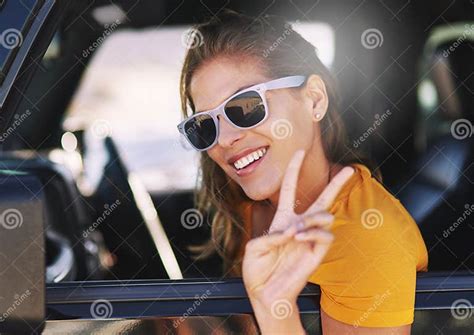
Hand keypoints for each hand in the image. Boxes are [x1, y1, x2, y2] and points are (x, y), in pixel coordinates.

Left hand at [242, 150, 353, 306]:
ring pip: (325, 216)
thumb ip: (269, 236)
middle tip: (349, 170)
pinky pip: (325, 236)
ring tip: (295, 231)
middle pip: (322, 200)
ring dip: (311, 219)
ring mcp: (310, 239)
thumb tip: (292, 231)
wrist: (265, 294)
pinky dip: (313, 233)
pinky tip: (298, 238)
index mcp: (283, 220)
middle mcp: (300, 226)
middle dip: (336, 184)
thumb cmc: (257, 270)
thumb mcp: (253, 249)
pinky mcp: (317, 253)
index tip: (299, 152)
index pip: (290, 189)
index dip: (294, 170)